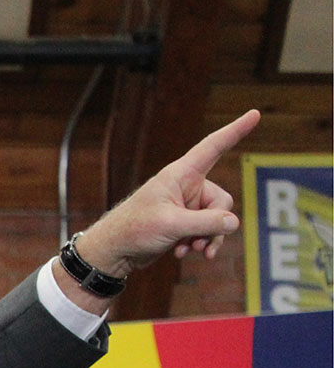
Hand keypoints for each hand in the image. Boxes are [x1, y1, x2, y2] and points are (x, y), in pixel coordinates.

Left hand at [74, 109, 259, 276]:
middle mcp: (186, 186)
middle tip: (200, 243)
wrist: (114, 252)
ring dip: (207, 238)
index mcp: (180, 174)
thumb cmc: (134, 230)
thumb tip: (234, 222)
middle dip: (216, 224)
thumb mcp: (172, 225)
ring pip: (217, 219)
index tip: (255, 114)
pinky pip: (206, 231)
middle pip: (222, 200)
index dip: (235, 131)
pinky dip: (199, 242)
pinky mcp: (184, 222)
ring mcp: (186, 205)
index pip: (213, 147)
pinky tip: (183, 253)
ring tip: (193, 251)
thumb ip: (206, 223)